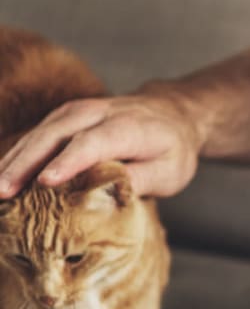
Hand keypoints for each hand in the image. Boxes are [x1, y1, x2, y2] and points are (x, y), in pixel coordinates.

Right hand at [0, 89, 203, 198]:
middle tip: (4, 192)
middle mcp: (100, 113)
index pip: (94, 142)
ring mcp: (80, 111)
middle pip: (57, 133)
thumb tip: (106, 197)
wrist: (174, 113)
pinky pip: (38, 133)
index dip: (69, 161)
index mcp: (130, 127)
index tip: (46, 181)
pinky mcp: (66, 116)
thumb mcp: (169, 171)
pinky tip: (3, 175)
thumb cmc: (172, 149)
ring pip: (41, 131)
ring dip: (15, 158)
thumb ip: (138, 181)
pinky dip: (18, 153)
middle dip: (27, 162)